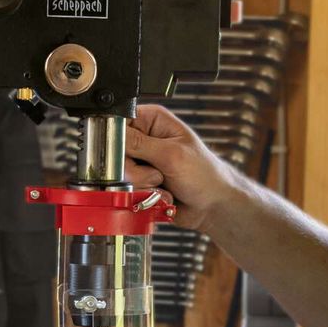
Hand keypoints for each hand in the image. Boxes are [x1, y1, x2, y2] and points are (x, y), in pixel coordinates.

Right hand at [123, 104, 238, 231]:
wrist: (212, 205)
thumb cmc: (204, 175)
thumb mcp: (172, 155)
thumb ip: (140, 144)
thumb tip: (115, 134)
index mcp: (151, 121)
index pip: (118, 123)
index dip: (119, 141)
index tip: (132, 156)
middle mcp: (144, 139)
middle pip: (115, 154)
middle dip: (136, 171)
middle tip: (157, 174)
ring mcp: (141, 162)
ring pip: (120, 176)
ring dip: (143, 186)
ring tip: (163, 185)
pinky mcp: (140, 182)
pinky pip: (128, 191)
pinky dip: (144, 196)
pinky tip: (162, 194)